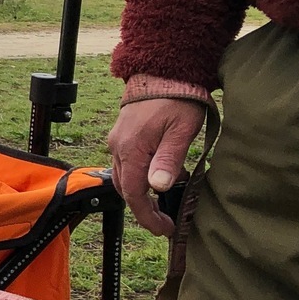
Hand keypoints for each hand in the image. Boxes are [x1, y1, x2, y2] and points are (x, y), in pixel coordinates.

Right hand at [108, 97, 206, 236]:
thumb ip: (169, 160)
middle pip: (126, 189)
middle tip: (165, 221)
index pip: (134, 194)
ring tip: (166, 200)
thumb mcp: (181, 130)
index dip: (148, 216)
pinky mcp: (122, 135)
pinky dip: (140, 177)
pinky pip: (126, 164)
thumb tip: (158, 187)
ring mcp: (117, 141)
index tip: (165, 228)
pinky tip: (160, 176)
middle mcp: (118, 148)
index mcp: (131, 150)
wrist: (163, 70)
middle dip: (144, 209)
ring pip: (125, 177)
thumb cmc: (177, 98)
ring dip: (142, 193)